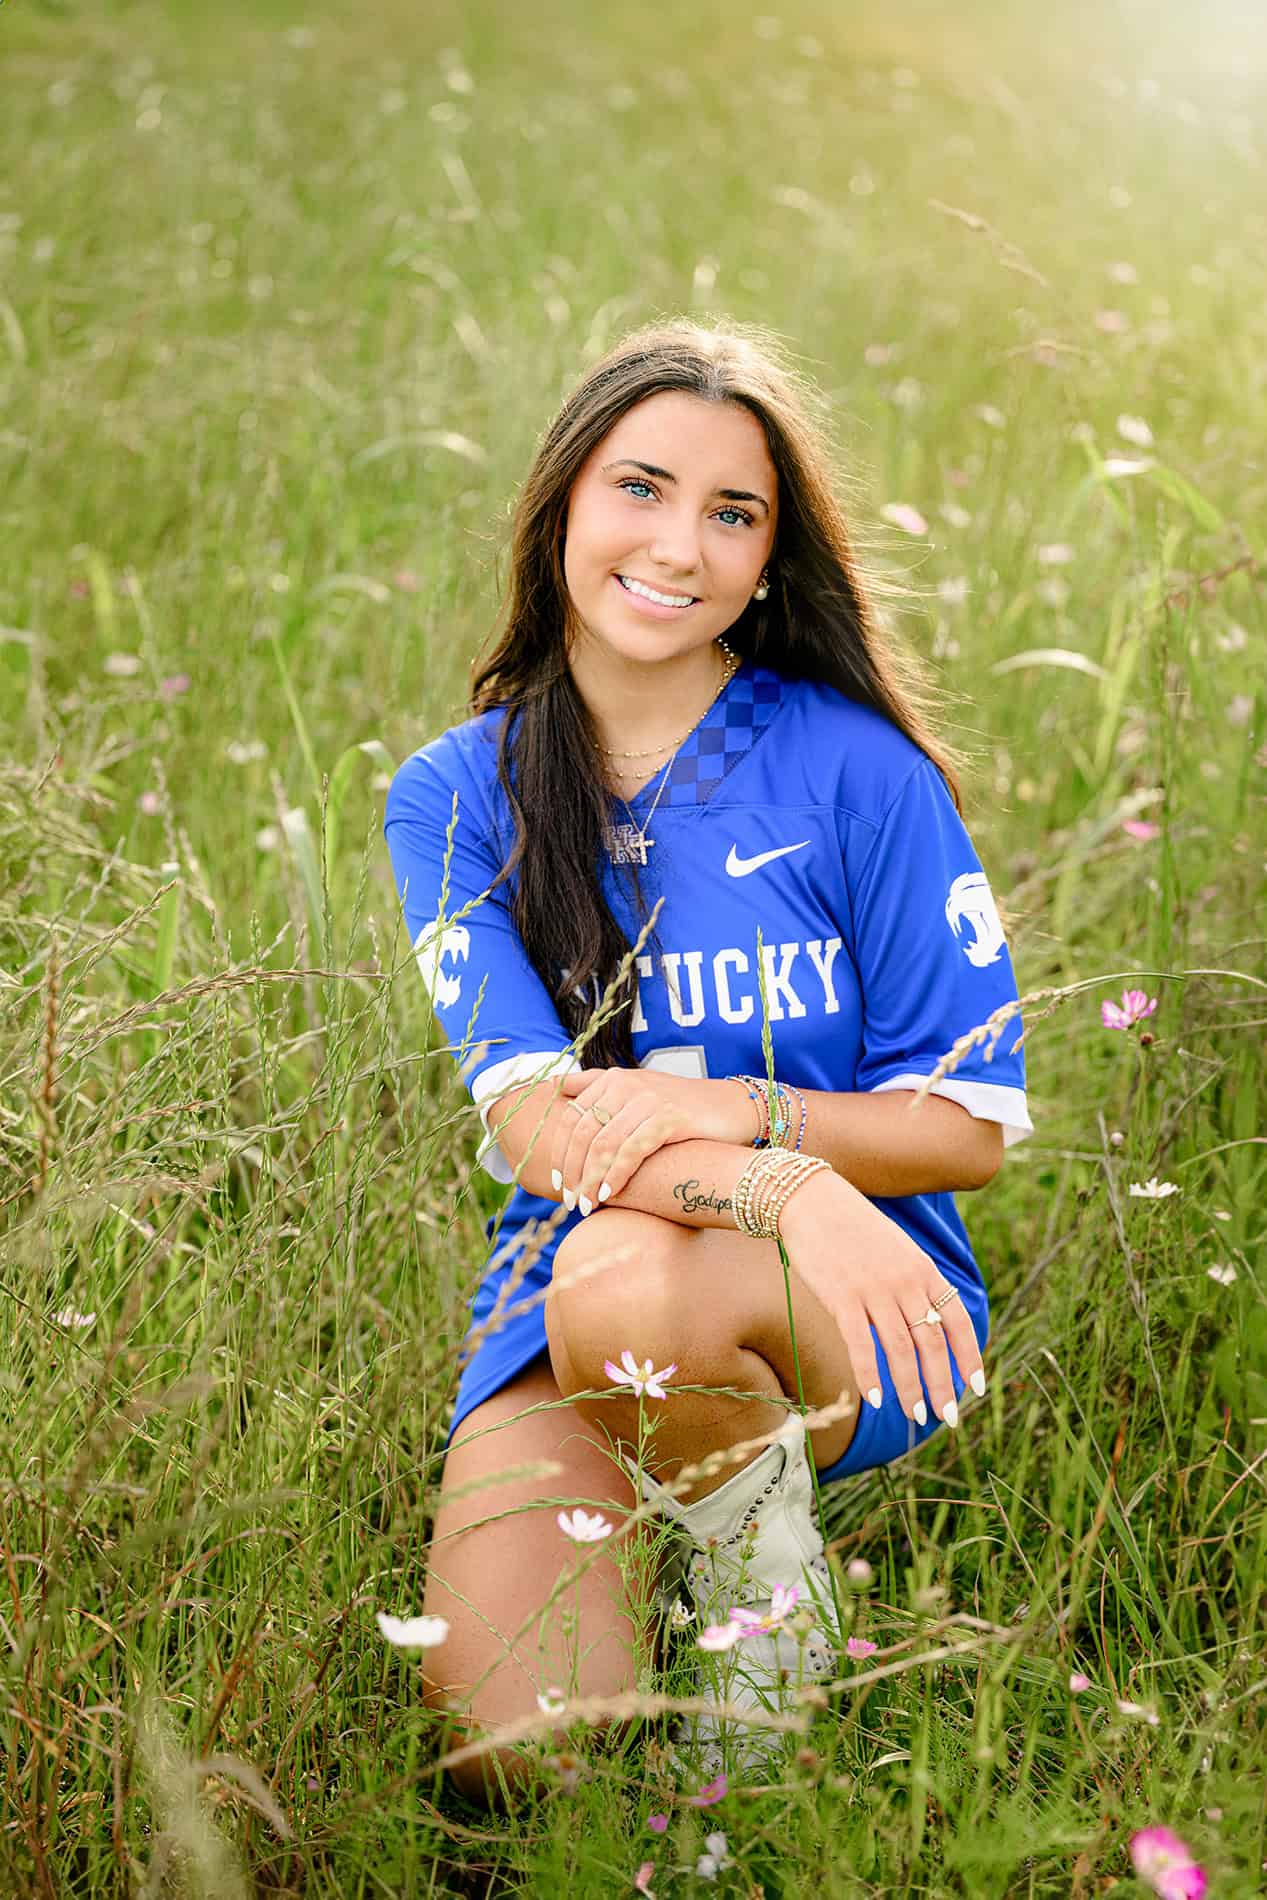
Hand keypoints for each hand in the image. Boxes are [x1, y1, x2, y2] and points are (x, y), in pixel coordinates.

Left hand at [552, 1068, 758, 1213]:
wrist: (731, 1108)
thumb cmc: (679, 1107)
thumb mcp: (637, 1091)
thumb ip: (599, 1088)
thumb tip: (557, 1086)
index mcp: (613, 1079)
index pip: (572, 1118)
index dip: (560, 1153)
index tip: (558, 1183)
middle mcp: (626, 1084)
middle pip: (583, 1133)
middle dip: (572, 1171)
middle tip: (569, 1201)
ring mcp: (647, 1100)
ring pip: (604, 1144)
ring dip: (590, 1180)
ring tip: (585, 1205)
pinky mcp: (668, 1118)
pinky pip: (631, 1151)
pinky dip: (616, 1175)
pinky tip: (609, 1195)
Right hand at [777, 1171, 985, 1428]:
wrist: (811, 1200)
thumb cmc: (852, 1228)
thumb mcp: (896, 1250)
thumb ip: (913, 1284)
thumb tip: (926, 1324)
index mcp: (923, 1269)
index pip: (957, 1320)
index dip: (969, 1357)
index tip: (976, 1388)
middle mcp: (905, 1282)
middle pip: (933, 1342)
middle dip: (943, 1385)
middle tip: (948, 1417)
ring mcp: (874, 1290)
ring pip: (901, 1350)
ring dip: (910, 1388)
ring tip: (915, 1416)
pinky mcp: (842, 1298)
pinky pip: (861, 1346)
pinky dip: (870, 1375)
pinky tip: (875, 1398)